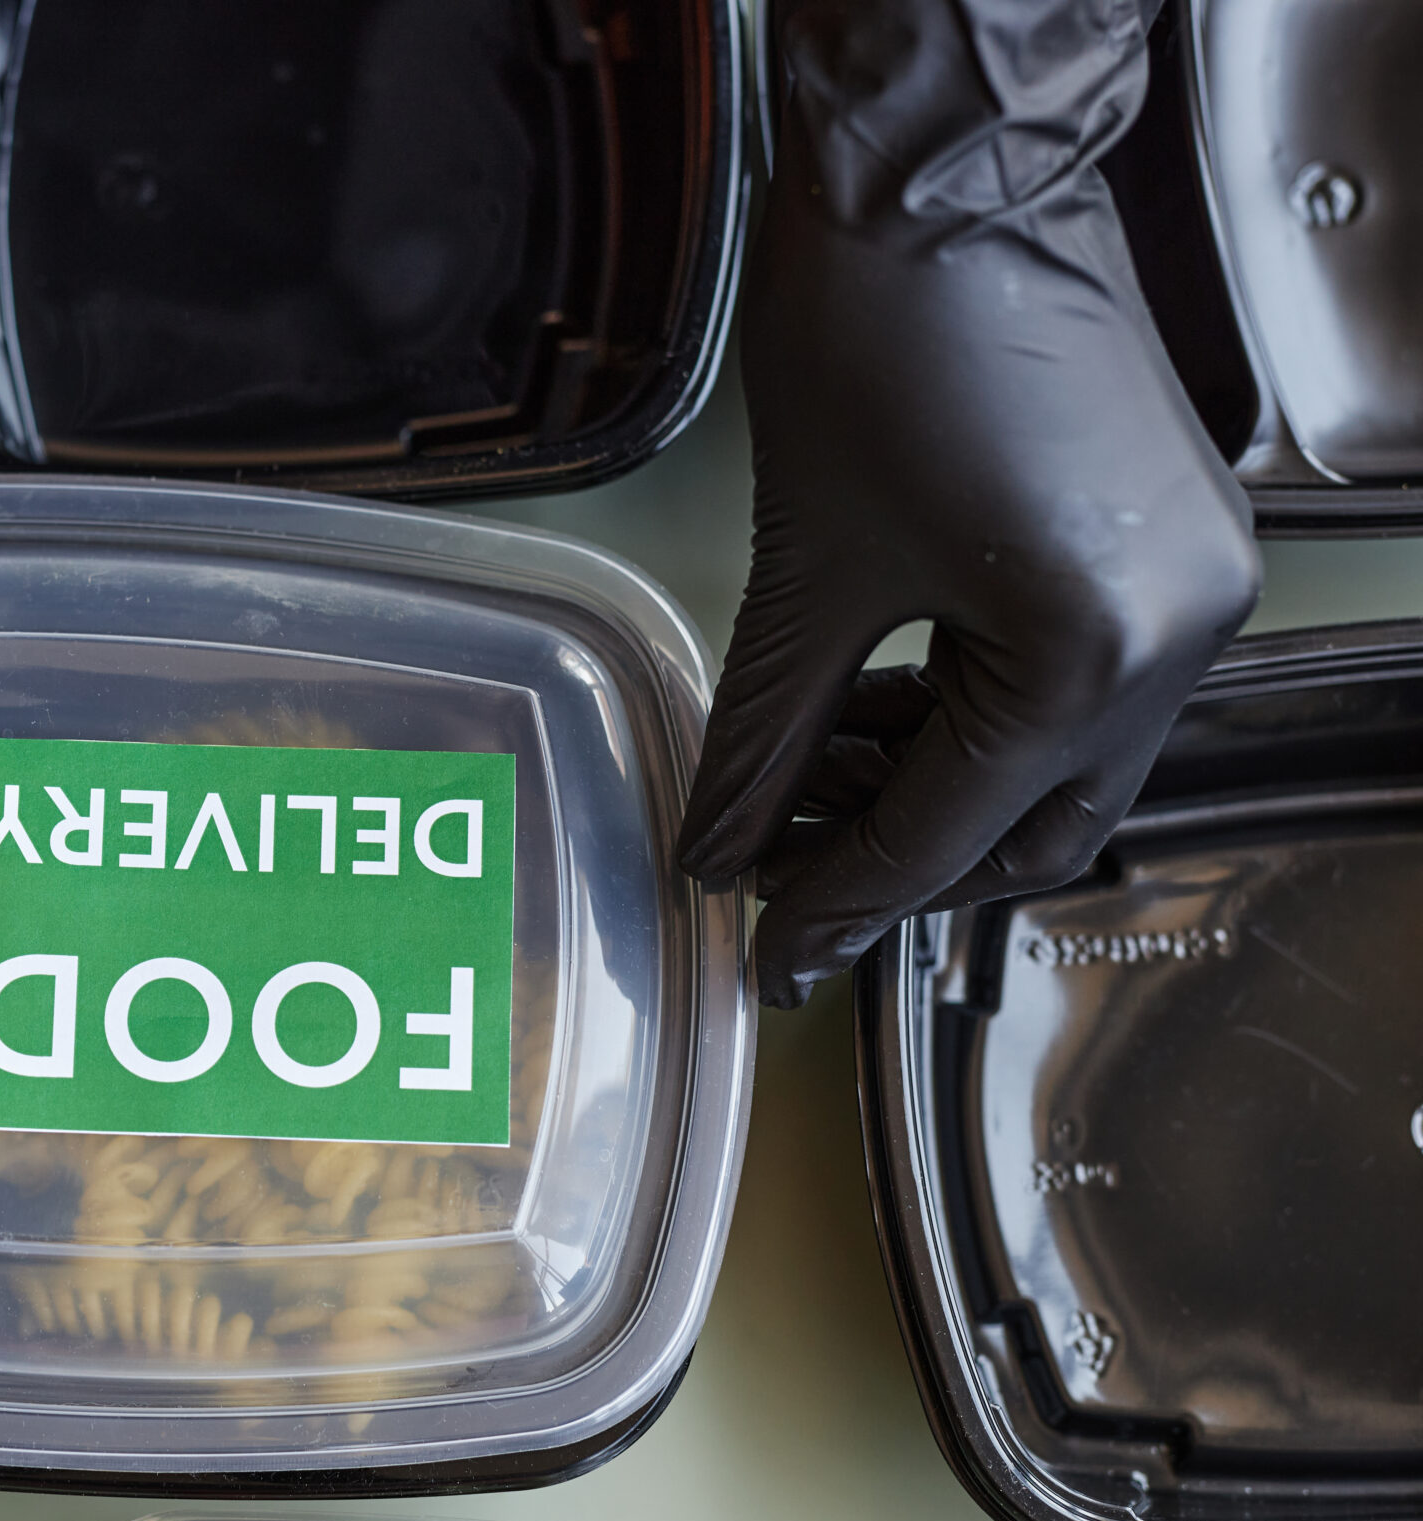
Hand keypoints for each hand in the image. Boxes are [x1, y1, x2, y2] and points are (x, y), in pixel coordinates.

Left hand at [678, 0, 1260, 1006]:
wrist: (947, 177)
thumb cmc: (884, 332)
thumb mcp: (805, 574)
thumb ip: (763, 734)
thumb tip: (722, 843)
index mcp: (1091, 652)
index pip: (945, 835)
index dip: (840, 903)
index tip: (773, 951)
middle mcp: (1175, 633)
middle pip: (1032, 824)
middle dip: (904, 857)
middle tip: (788, 872)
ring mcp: (1190, 585)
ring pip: (1060, 758)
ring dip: (937, 784)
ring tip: (808, 781)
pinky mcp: (1170, 543)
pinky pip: (1079, 679)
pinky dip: (980, 710)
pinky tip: (877, 711)